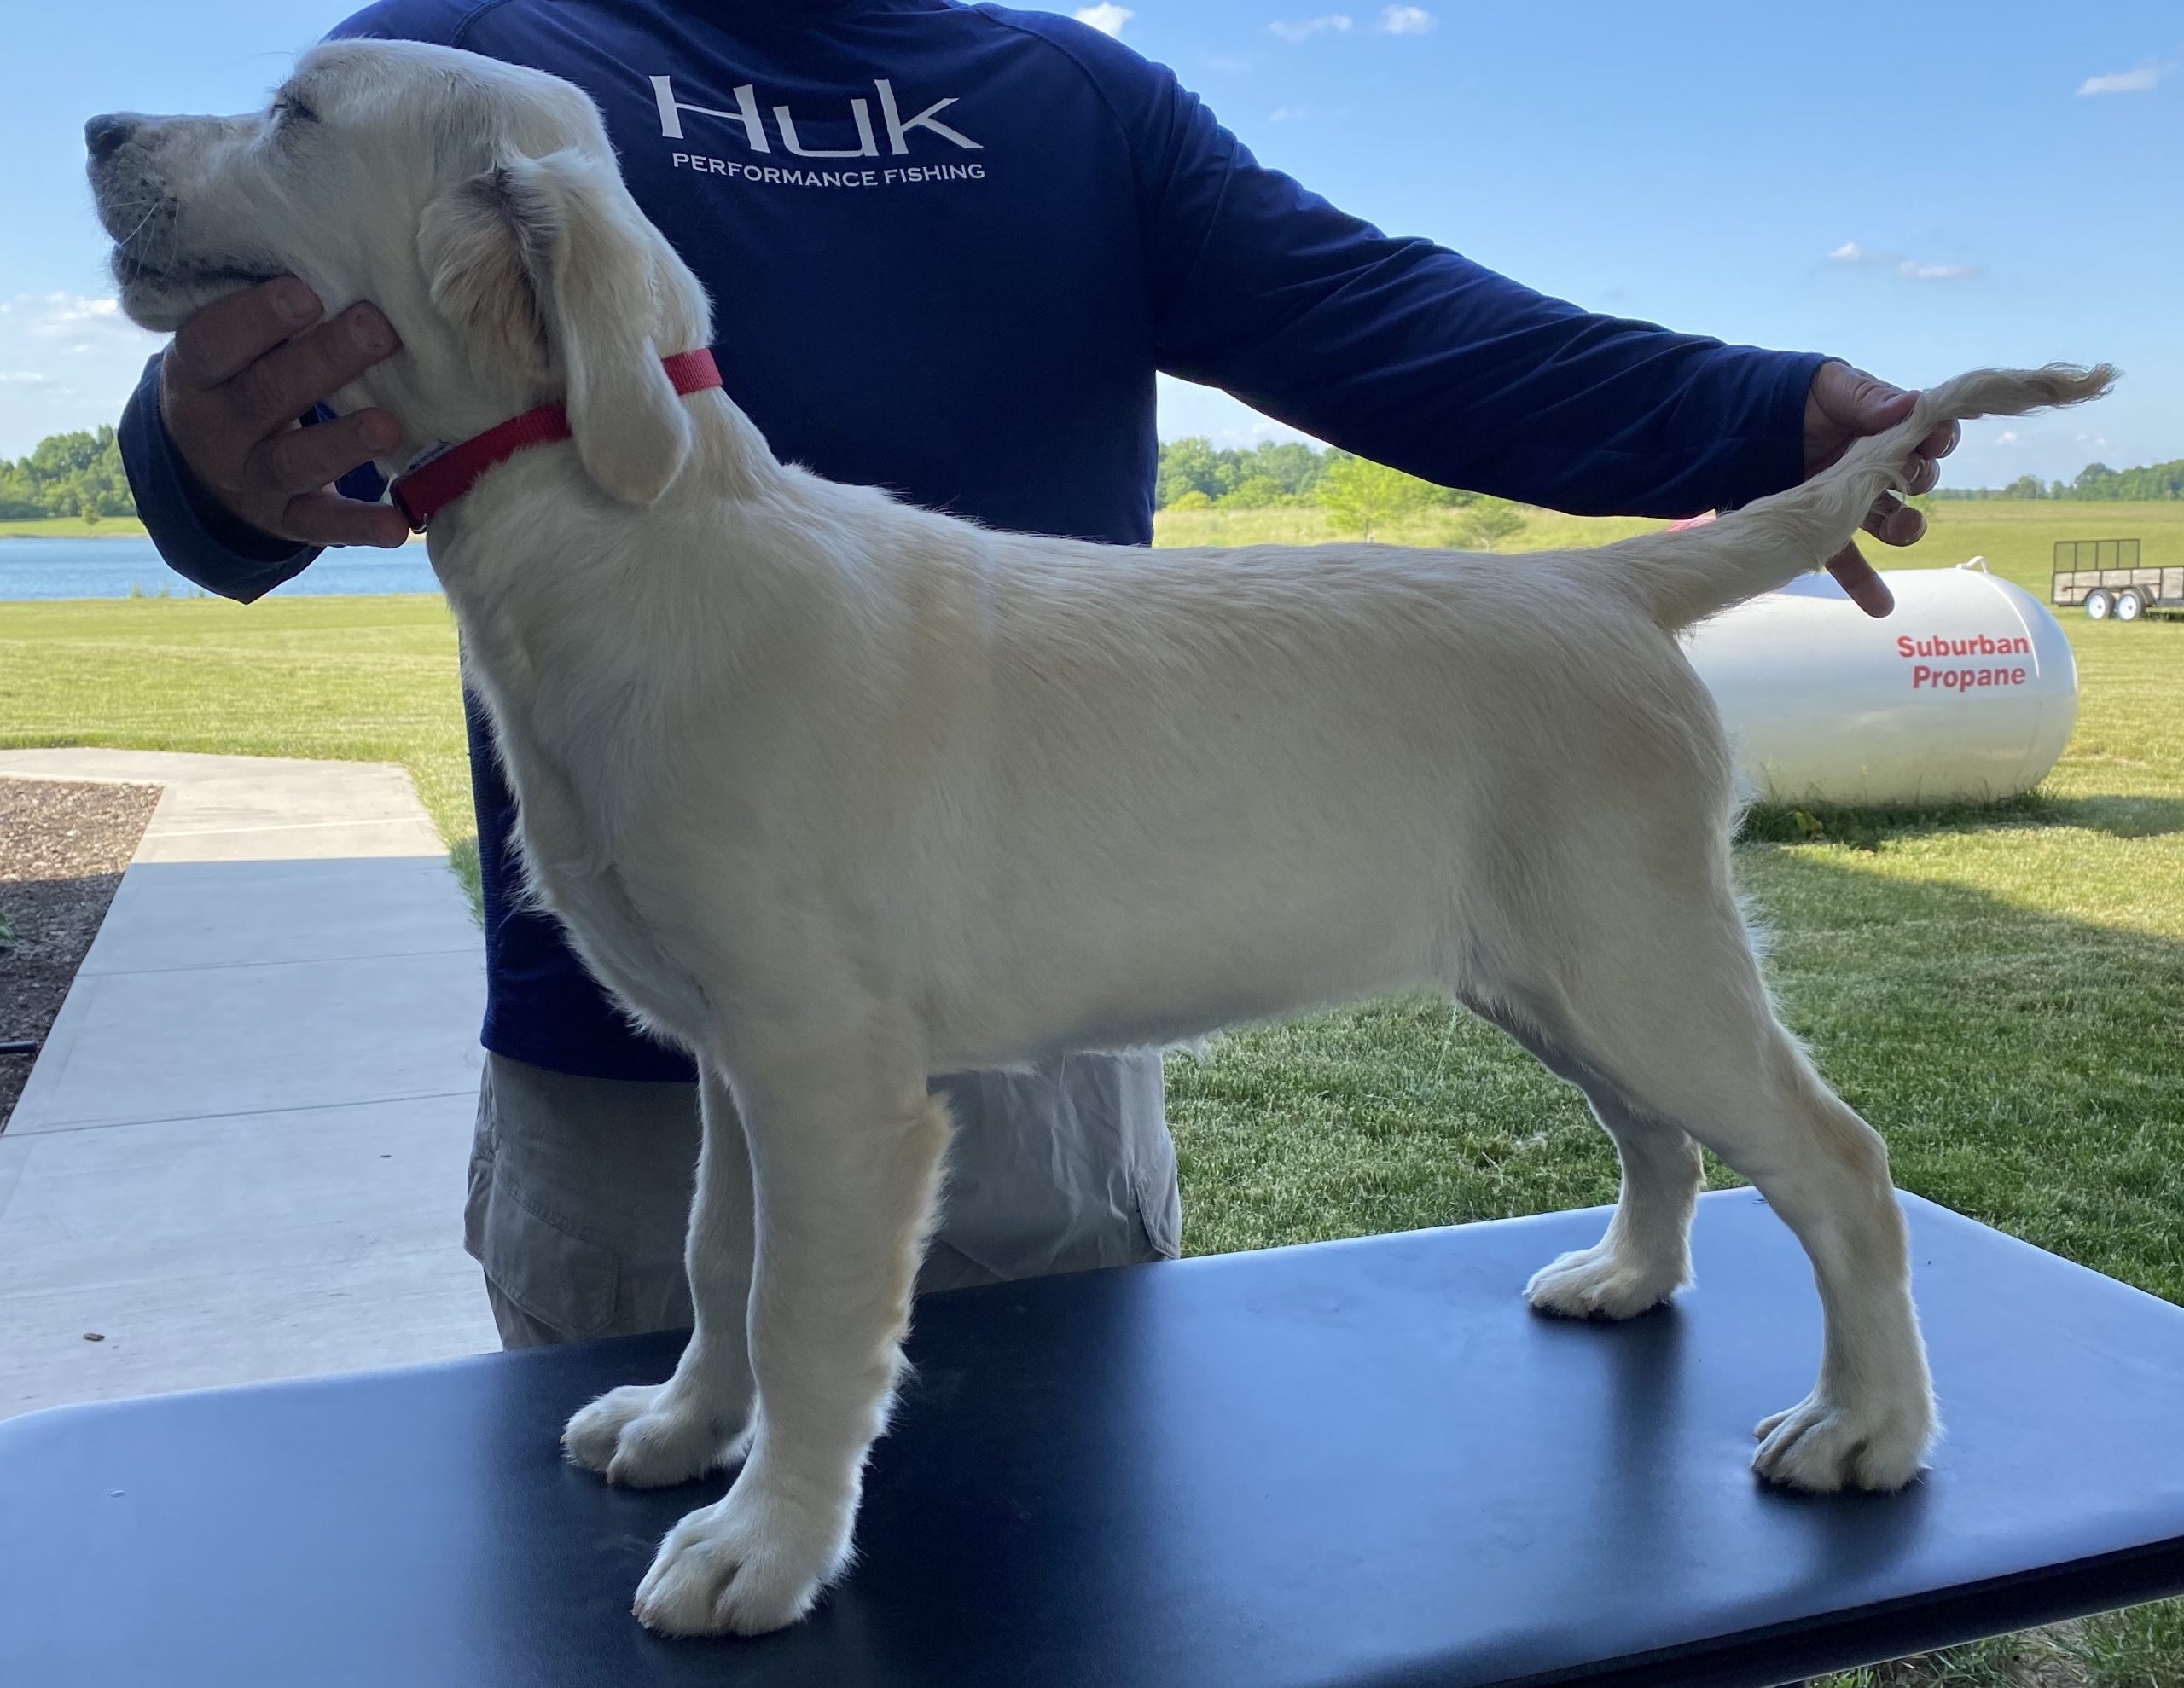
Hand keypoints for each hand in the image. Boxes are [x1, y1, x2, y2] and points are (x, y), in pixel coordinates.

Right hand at [159, 277, 408, 548]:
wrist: (202, 472)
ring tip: (388, 426)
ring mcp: (249, 479)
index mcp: (195, 373)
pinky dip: (359, 528)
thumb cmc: (237, 379)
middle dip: (323, 362)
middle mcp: (216, 428)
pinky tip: (399, 526)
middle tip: (378, 330)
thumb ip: (265, 312)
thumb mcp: (229, 347)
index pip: (214, 341)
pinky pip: (321, 526)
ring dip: (342, 444)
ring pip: (294, 462)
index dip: (256, 318)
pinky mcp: (285, 521)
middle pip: (266, 395)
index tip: (305, 292)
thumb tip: (337, 244)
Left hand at [1801, 361, 1959, 617]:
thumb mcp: (1827, 386)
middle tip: (1906, 475)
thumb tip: (1908, 405)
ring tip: (1903, 531)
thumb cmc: (1788, 393)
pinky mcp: (1821, 529)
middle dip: (1919, 478)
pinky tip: (1880, 607)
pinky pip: (1848, 561)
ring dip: (1906, 529)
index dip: (1937, 439)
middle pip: (1915, 479)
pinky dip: (1866, 585)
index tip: (1935, 440)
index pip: (1926, 435)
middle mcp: (1873, 466)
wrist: (1733, 424)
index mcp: (1882, 428)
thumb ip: (1864, 397)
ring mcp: (1849, 500)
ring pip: (1891, 521)